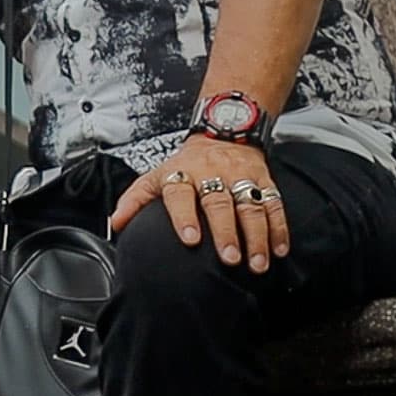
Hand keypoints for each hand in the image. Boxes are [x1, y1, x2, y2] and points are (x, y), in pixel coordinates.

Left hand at [110, 135, 290, 273]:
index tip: (190, 240)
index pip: (181, 194)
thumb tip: (115, 224)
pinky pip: (274, 204)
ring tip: (256, 263)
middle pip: (220, 203)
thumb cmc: (187, 164)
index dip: (185, 216)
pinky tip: (279, 249)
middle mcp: (212, 174)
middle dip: (226, 232)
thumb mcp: (157, 176)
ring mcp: (240, 176)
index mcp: (183, 174)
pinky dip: (279, 228)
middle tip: (229, 258)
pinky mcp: (264, 180)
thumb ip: (135, 200)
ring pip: (250, 206)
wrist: (223, 133)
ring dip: (257, 236)